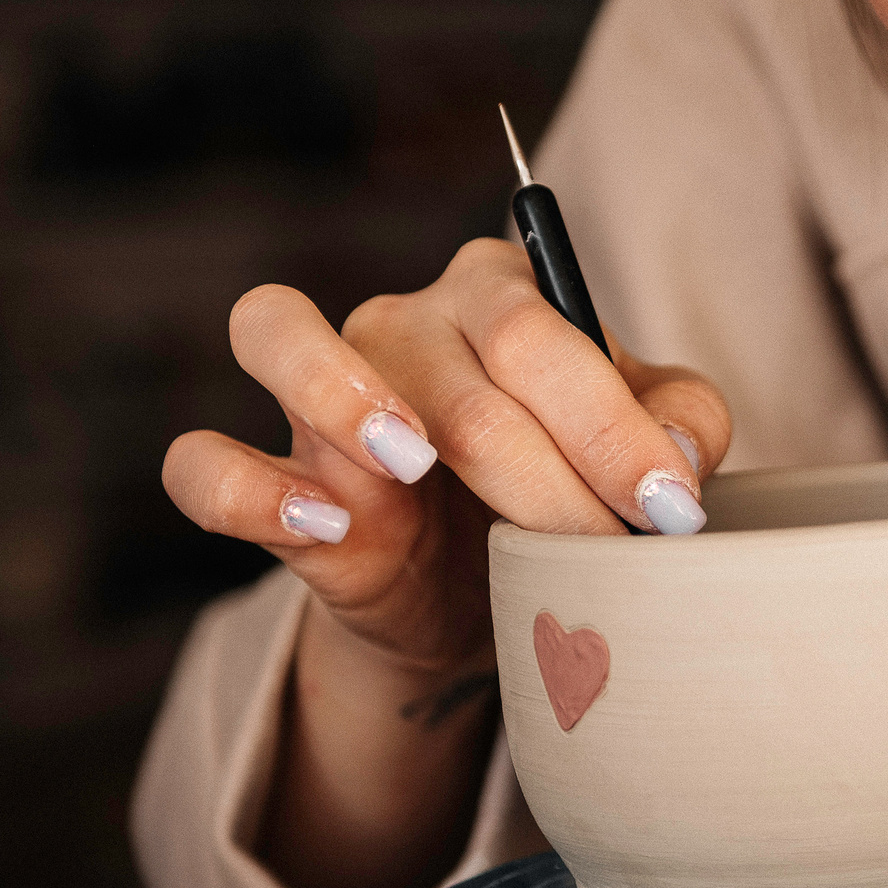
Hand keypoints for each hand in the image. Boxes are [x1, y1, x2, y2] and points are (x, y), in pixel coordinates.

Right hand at [160, 238, 731, 887]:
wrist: (495, 596)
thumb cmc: (572, 490)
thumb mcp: (648, 457)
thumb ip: (681, 428)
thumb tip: (679, 457)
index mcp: (502, 291)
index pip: (548, 333)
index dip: (613, 430)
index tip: (671, 512)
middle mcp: (401, 317)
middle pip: (459, 365)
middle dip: (549, 475)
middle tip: (604, 551)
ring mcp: (316, 388)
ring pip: (279, 333)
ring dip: (346, 392)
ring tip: (418, 461)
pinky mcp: (270, 476)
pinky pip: (206, 462)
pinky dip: (251, 485)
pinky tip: (325, 520)